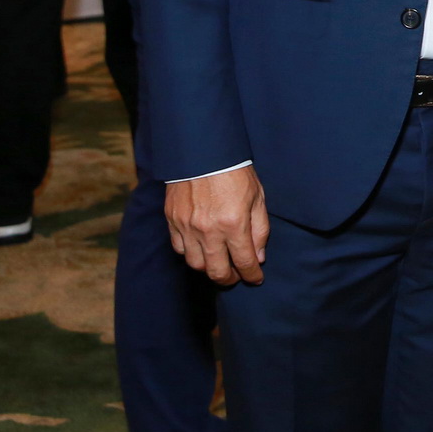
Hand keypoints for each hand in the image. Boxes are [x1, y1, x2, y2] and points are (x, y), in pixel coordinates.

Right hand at [165, 166, 269, 285]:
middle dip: (230, 279)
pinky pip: (180, 248)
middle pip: (217, 271)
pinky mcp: (172, 220)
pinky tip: (201, 250)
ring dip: (209, 269)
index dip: (252, 275)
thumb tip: (259, 257)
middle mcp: (209, 230)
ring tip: (219, 264)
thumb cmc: (235, 172)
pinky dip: (191, 254)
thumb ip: (260, 230)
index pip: (244, 262)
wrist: (203, 151)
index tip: (256, 278)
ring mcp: (187, 227)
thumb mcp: (257, 198)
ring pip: (196, 264)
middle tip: (236, 277)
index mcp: (234, 223)